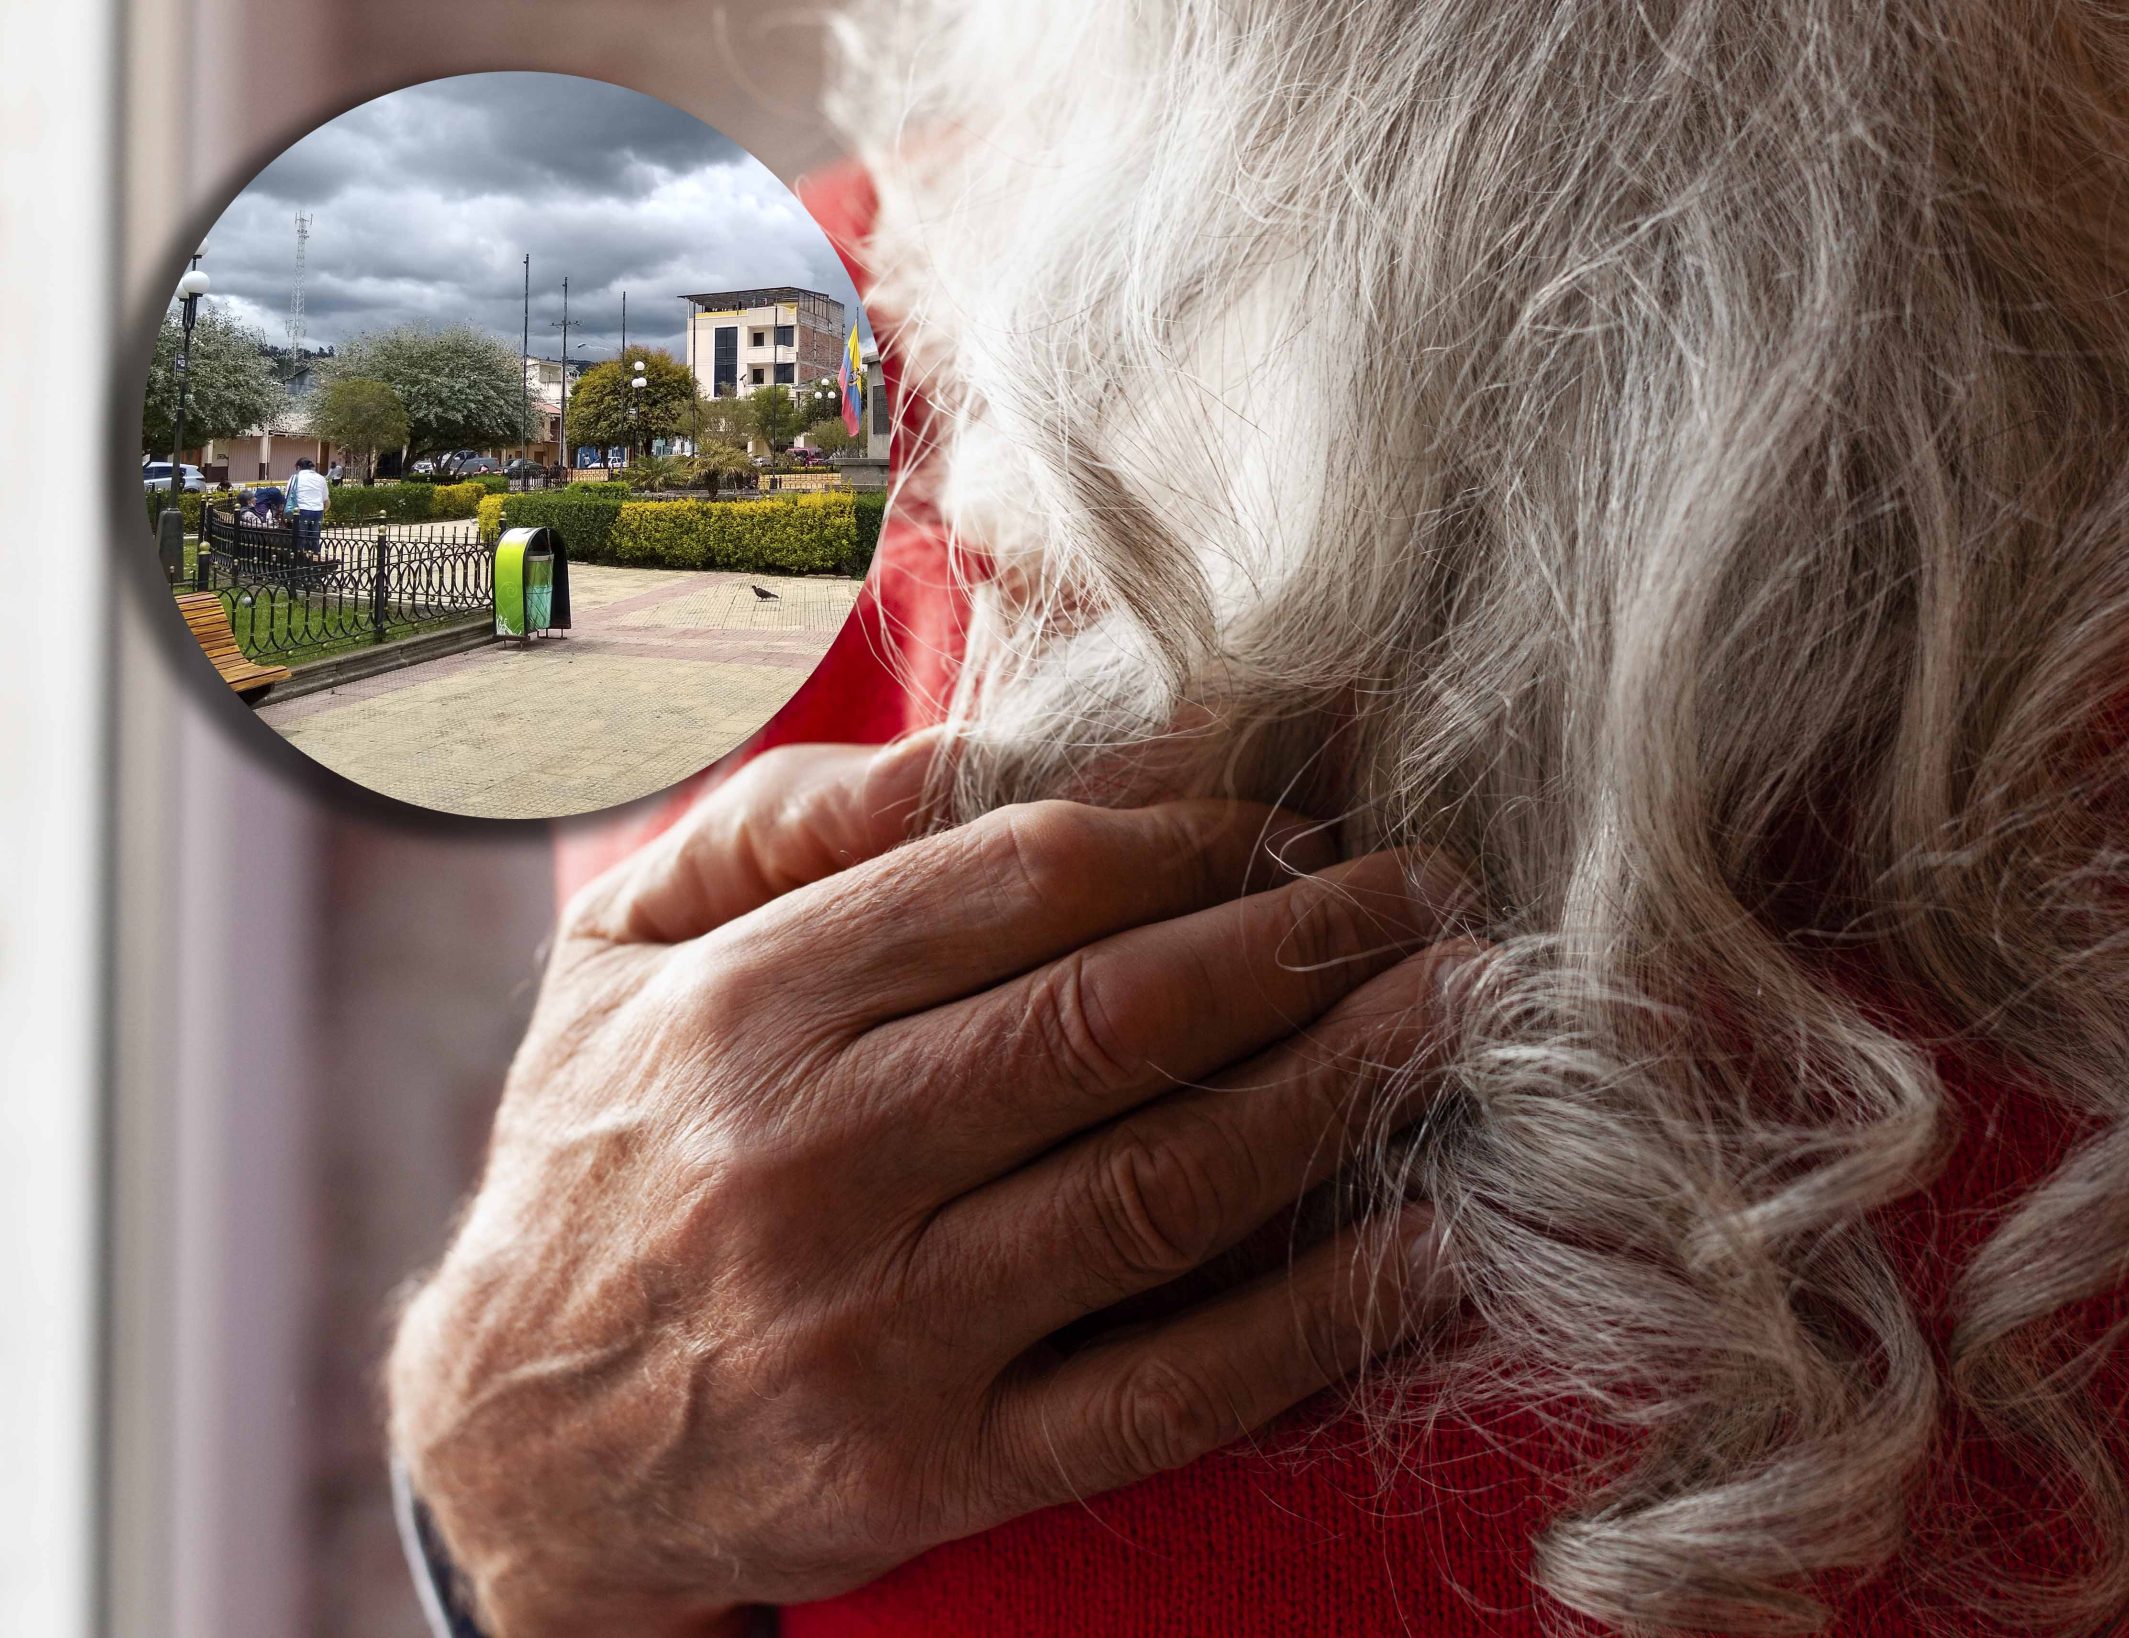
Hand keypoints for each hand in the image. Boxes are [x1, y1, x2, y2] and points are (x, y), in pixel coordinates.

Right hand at [387, 737, 1468, 1636]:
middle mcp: (809, 1163)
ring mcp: (878, 1332)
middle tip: (1432, 890)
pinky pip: (1167, 1390)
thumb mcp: (620, 953)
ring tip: (1464, 1013)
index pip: (1023, 878)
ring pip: (1162, 1187)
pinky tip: (1435, 1238)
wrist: (519, 1444)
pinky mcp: (938, 1473)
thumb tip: (998, 733)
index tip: (1300, 801)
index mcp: (743, 1009)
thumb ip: (787, 822)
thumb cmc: (606, 1153)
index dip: (1195, 828)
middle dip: (1305, 939)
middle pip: (1117, 1019)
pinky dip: (1319, 1313)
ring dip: (1344, 1086)